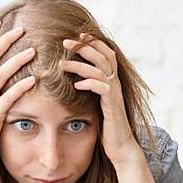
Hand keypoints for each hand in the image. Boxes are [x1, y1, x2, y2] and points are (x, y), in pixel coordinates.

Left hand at [60, 35, 145, 167]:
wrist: (120, 147)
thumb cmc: (106, 127)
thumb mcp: (96, 104)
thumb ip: (90, 91)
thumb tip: (72, 82)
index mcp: (111, 82)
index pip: (106, 54)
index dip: (94, 42)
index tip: (78, 35)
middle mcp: (115, 85)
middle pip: (103, 56)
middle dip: (84, 46)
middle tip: (65, 41)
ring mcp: (115, 95)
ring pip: (100, 70)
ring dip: (79, 65)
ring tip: (61, 64)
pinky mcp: (113, 107)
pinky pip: (103, 89)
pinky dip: (89, 84)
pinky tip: (76, 85)